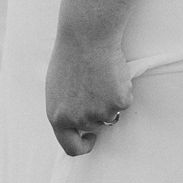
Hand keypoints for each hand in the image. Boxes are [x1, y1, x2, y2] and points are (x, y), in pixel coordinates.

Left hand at [45, 30, 133, 156]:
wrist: (86, 35)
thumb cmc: (70, 55)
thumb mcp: (57, 88)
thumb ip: (65, 109)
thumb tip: (75, 123)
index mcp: (58, 117)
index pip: (71, 148)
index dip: (83, 145)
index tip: (90, 138)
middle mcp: (79, 119)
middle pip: (95, 125)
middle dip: (97, 109)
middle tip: (95, 84)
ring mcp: (100, 112)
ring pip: (111, 114)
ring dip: (110, 98)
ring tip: (101, 75)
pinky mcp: (118, 102)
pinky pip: (125, 101)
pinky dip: (122, 89)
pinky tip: (112, 72)